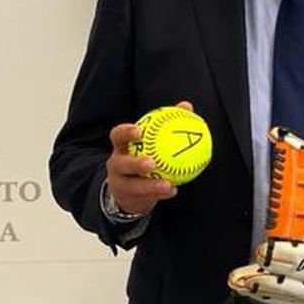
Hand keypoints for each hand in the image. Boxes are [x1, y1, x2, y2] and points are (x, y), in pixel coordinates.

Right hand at [104, 99, 190, 215]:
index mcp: (121, 147)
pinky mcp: (127, 197)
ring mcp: (120, 182)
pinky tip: (174, 191)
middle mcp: (116, 163)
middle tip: (152, 162)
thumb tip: (186, 106)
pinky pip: (145, 196)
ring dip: (150, 185)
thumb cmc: (143, 155)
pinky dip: (160, 194)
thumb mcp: (151, 141)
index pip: (118, 135)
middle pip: (121, 163)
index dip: (126, 132)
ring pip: (132, 185)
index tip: (140, 131)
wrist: (128, 187)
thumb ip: (166, 123)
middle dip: (135, 163)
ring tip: (167, 184)